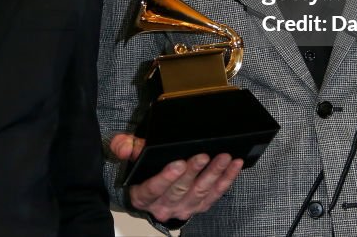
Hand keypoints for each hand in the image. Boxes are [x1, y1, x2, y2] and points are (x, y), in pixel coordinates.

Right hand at [109, 133, 242, 222]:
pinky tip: (233, 166)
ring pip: (200, 193)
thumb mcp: (128, 159)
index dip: (166, 177)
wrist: (150, 195)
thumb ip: (123, 147)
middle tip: (203, 156)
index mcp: (143, 196)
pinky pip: (215, 195)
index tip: (178, 163)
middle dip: (194, 172)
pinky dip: (226, 180)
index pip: (153, 188)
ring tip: (223, 158)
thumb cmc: (141, 174)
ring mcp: (183, 209)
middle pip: (180, 190)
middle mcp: (163, 206)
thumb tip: (126, 147)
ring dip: (214, 175)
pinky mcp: (199, 207)